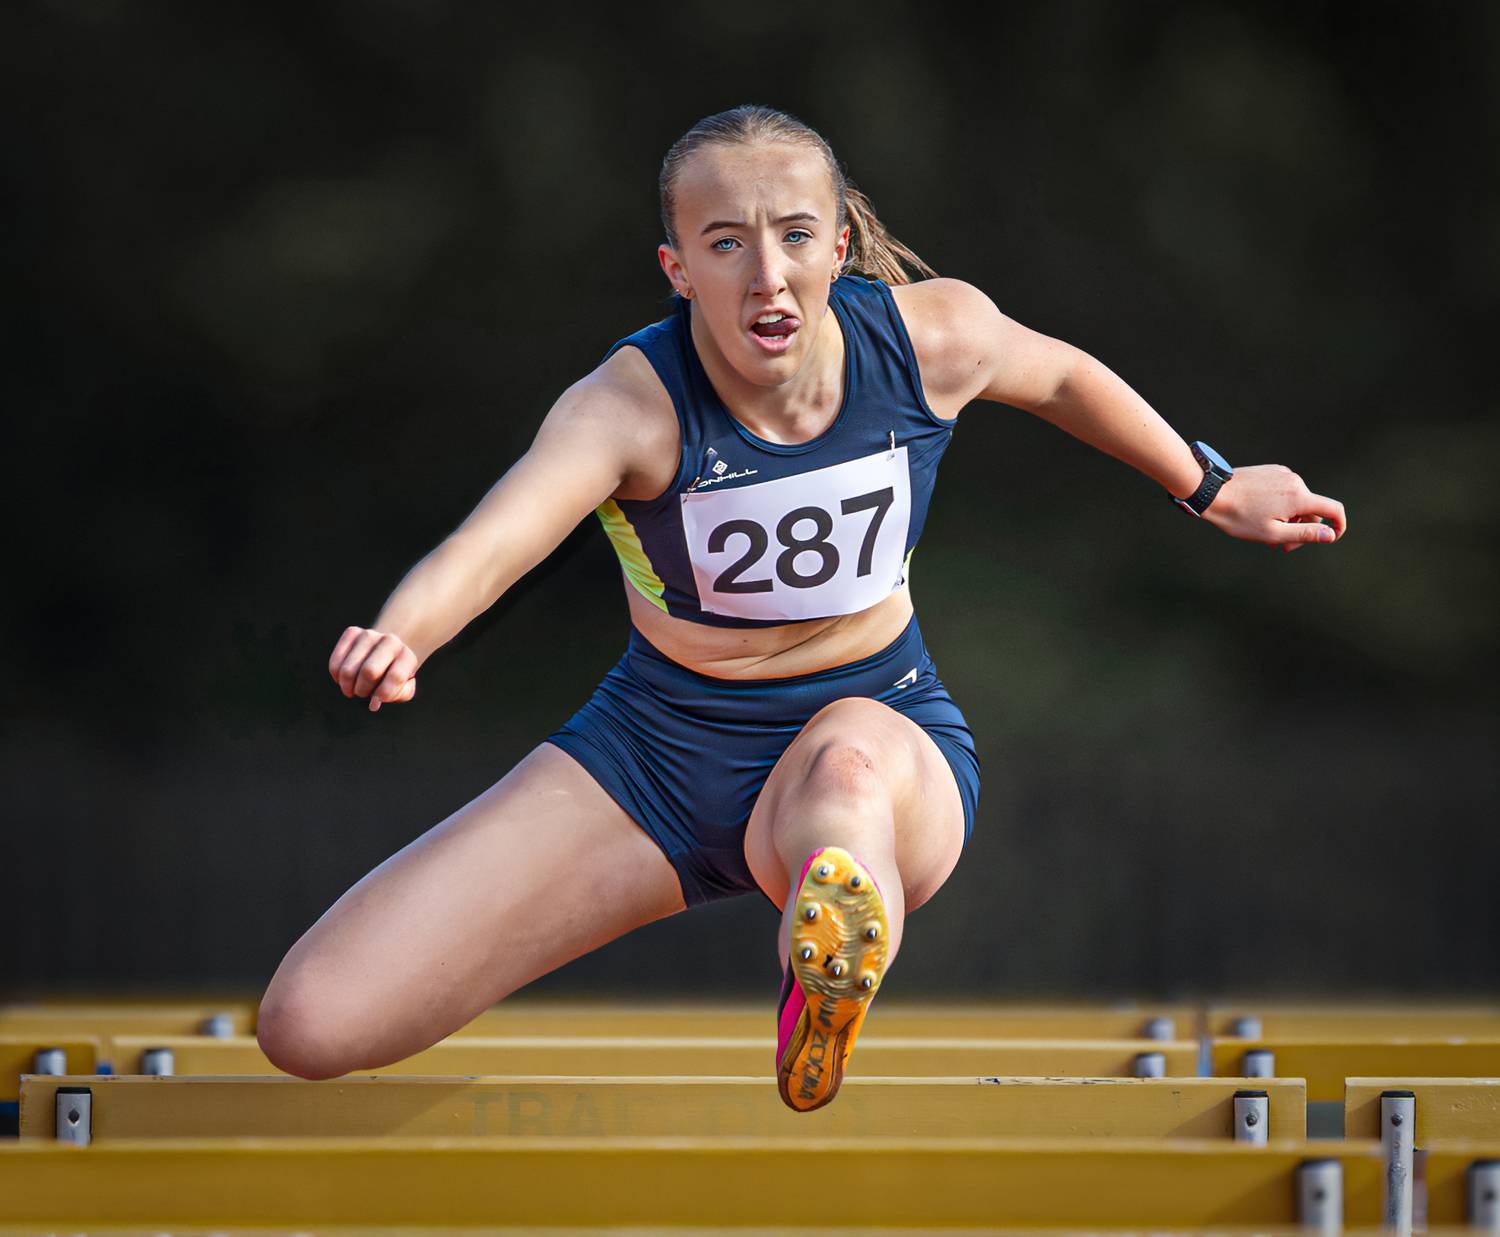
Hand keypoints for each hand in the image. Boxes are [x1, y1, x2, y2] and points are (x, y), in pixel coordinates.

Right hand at [329, 626, 419, 711]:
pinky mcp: (352, 632)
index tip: (376, 701)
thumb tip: (373, 703)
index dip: (383, 695)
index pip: (395, 677)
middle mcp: (391, 641)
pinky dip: (337, 677)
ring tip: (354, 688)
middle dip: (363, 691)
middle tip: (363, 694)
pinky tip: (345, 679)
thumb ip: (395, 696)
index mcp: (407, 656)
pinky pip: (335, 663)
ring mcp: (370, 634)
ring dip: (348, 687)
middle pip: (369, 672)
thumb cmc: (395, 675)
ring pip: (348, 669)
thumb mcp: (404, 688)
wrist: (390, 648)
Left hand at [1203, 464, 1346, 552]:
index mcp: (1299, 497)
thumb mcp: (1273, 533)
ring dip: (1288, 519)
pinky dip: (1279, 505)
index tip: (1331, 538)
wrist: (1211, 492)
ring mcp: (1283, 474)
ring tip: (1266, 532)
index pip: (1334, 509)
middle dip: (1301, 529)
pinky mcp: (1271, 471)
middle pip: (1312, 509)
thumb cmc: (1239, 517)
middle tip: (1280, 547)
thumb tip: (1330, 535)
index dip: (1339, 526)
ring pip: (1297, 501)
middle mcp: (1295, 481)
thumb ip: (1305, 534)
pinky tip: (1260, 515)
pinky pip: (1284, 491)